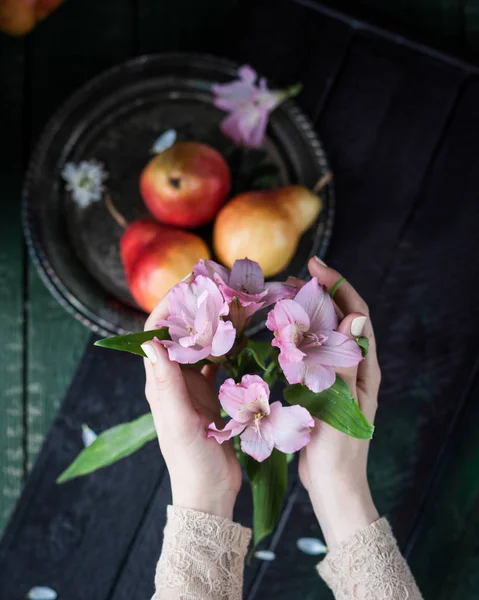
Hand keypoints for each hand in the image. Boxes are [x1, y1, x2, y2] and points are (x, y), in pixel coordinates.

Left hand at [141, 295, 241, 520]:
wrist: (210, 491)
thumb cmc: (192, 461)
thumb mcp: (179, 423)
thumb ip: (166, 385)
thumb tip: (151, 342)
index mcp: (160, 383)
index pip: (156, 334)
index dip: (169, 307)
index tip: (191, 286)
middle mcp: (174, 379)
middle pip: (180, 333)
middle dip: (196, 307)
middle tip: (219, 286)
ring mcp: (193, 386)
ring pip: (201, 345)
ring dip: (213, 323)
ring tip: (233, 302)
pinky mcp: (211, 395)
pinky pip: (218, 362)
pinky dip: (228, 346)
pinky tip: (243, 336)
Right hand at [298, 257, 380, 548]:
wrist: (333, 483)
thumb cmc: (339, 449)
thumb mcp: (343, 404)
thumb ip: (346, 361)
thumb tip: (354, 317)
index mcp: (364, 366)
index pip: (356, 314)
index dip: (338, 286)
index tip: (315, 266)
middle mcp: (354, 365)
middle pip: (340, 318)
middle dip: (321, 293)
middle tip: (293, 278)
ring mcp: (338, 375)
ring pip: (324, 333)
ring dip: (309, 311)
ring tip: (286, 295)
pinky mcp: (322, 385)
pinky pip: (311, 352)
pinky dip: (298, 335)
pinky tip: (281, 332)